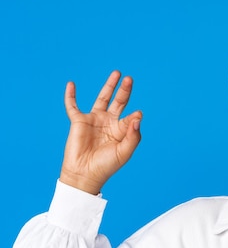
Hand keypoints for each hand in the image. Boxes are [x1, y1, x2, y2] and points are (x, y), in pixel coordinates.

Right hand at [60, 71, 141, 194]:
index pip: (130, 117)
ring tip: (117, 73)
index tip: (136, 115)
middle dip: (125, 90)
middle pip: (119, 102)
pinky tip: (71, 84)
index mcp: (121, 130)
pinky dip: (70, 95)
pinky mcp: (78, 121)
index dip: (134, 116)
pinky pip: (72, 106)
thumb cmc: (106, 165)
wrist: (85, 174)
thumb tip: (138, 116)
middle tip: (130, 79)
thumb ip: (133, 135)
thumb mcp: (124, 151)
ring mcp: (94, 120)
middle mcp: (109, 123)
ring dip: (109, 86)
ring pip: (102, 99)